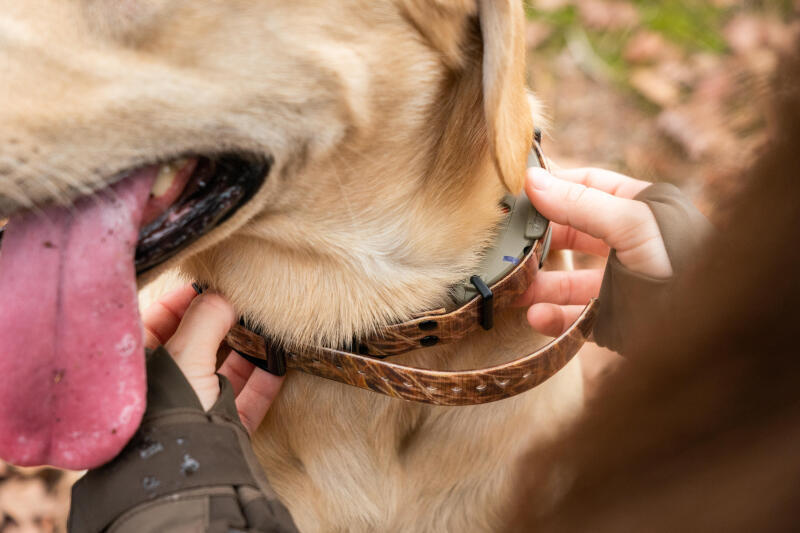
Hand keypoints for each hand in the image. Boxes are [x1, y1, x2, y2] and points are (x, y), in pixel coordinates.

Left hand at [142, 285, 283, 433]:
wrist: (187, 477)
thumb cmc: (168, 413)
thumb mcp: (185, 355)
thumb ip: (207, 318)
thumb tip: (225, 294)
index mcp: (140, 369)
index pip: (155, 322)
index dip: (181, 300)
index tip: (209, 284)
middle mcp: (164, 389)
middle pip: (195, 345)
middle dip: (222, 324)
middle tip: (244, 302)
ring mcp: (193, 411)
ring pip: (223, 372)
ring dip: (246, 350)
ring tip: (268, 327)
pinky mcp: (222, 431)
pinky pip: (246, 400)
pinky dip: (263, 380)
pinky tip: (280, 361)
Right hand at [516, 167, 671, 336]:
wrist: (707, 327)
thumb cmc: (681, 263)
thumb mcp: (632, 224)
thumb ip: (581, 204)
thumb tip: (532, 180)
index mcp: (638, 207)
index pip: (586, 186)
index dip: (552, 187)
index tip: (515, 194)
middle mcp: (628, 241)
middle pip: (571, 234)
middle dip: (539, 241)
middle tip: (507, 245)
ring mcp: (621, 280)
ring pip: (570, 278)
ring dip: (540, 283)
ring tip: (514, 289)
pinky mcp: (616, 316)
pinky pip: (577, 315)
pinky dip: (554, 316)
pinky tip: (536, 316)